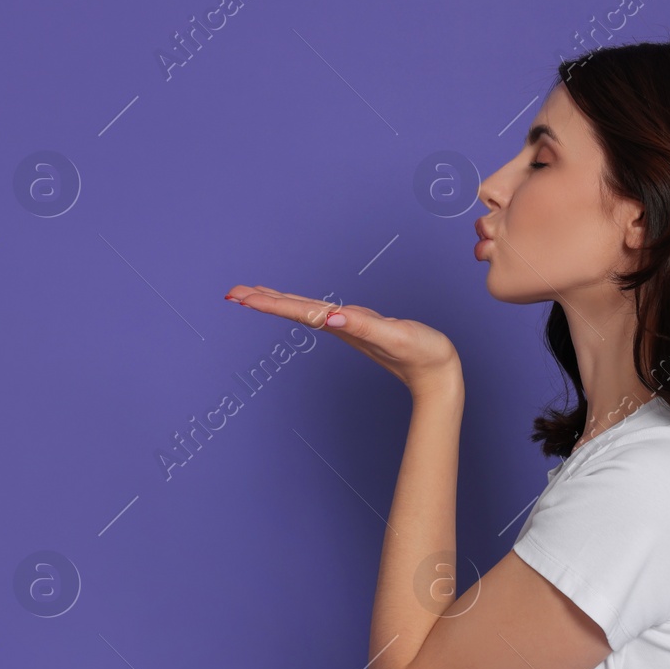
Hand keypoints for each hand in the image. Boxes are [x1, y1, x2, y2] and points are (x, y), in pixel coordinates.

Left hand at [225, 285, 461, 397]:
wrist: (438, 374)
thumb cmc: (422, 354)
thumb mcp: (395, 336)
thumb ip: (365, 325)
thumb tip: (332, 317)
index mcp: (343, 326)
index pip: (299, 311)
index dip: (269, 303)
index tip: (241, 297)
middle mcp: (340, 327)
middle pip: (294, 311)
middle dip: (262, 301)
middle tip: (231, 293)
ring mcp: (346, 327)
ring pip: (304, 312)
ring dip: (277, 302)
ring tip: (251, 295)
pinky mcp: (356, 326)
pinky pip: (319, 313)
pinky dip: (300, 305)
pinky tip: (294, 305)